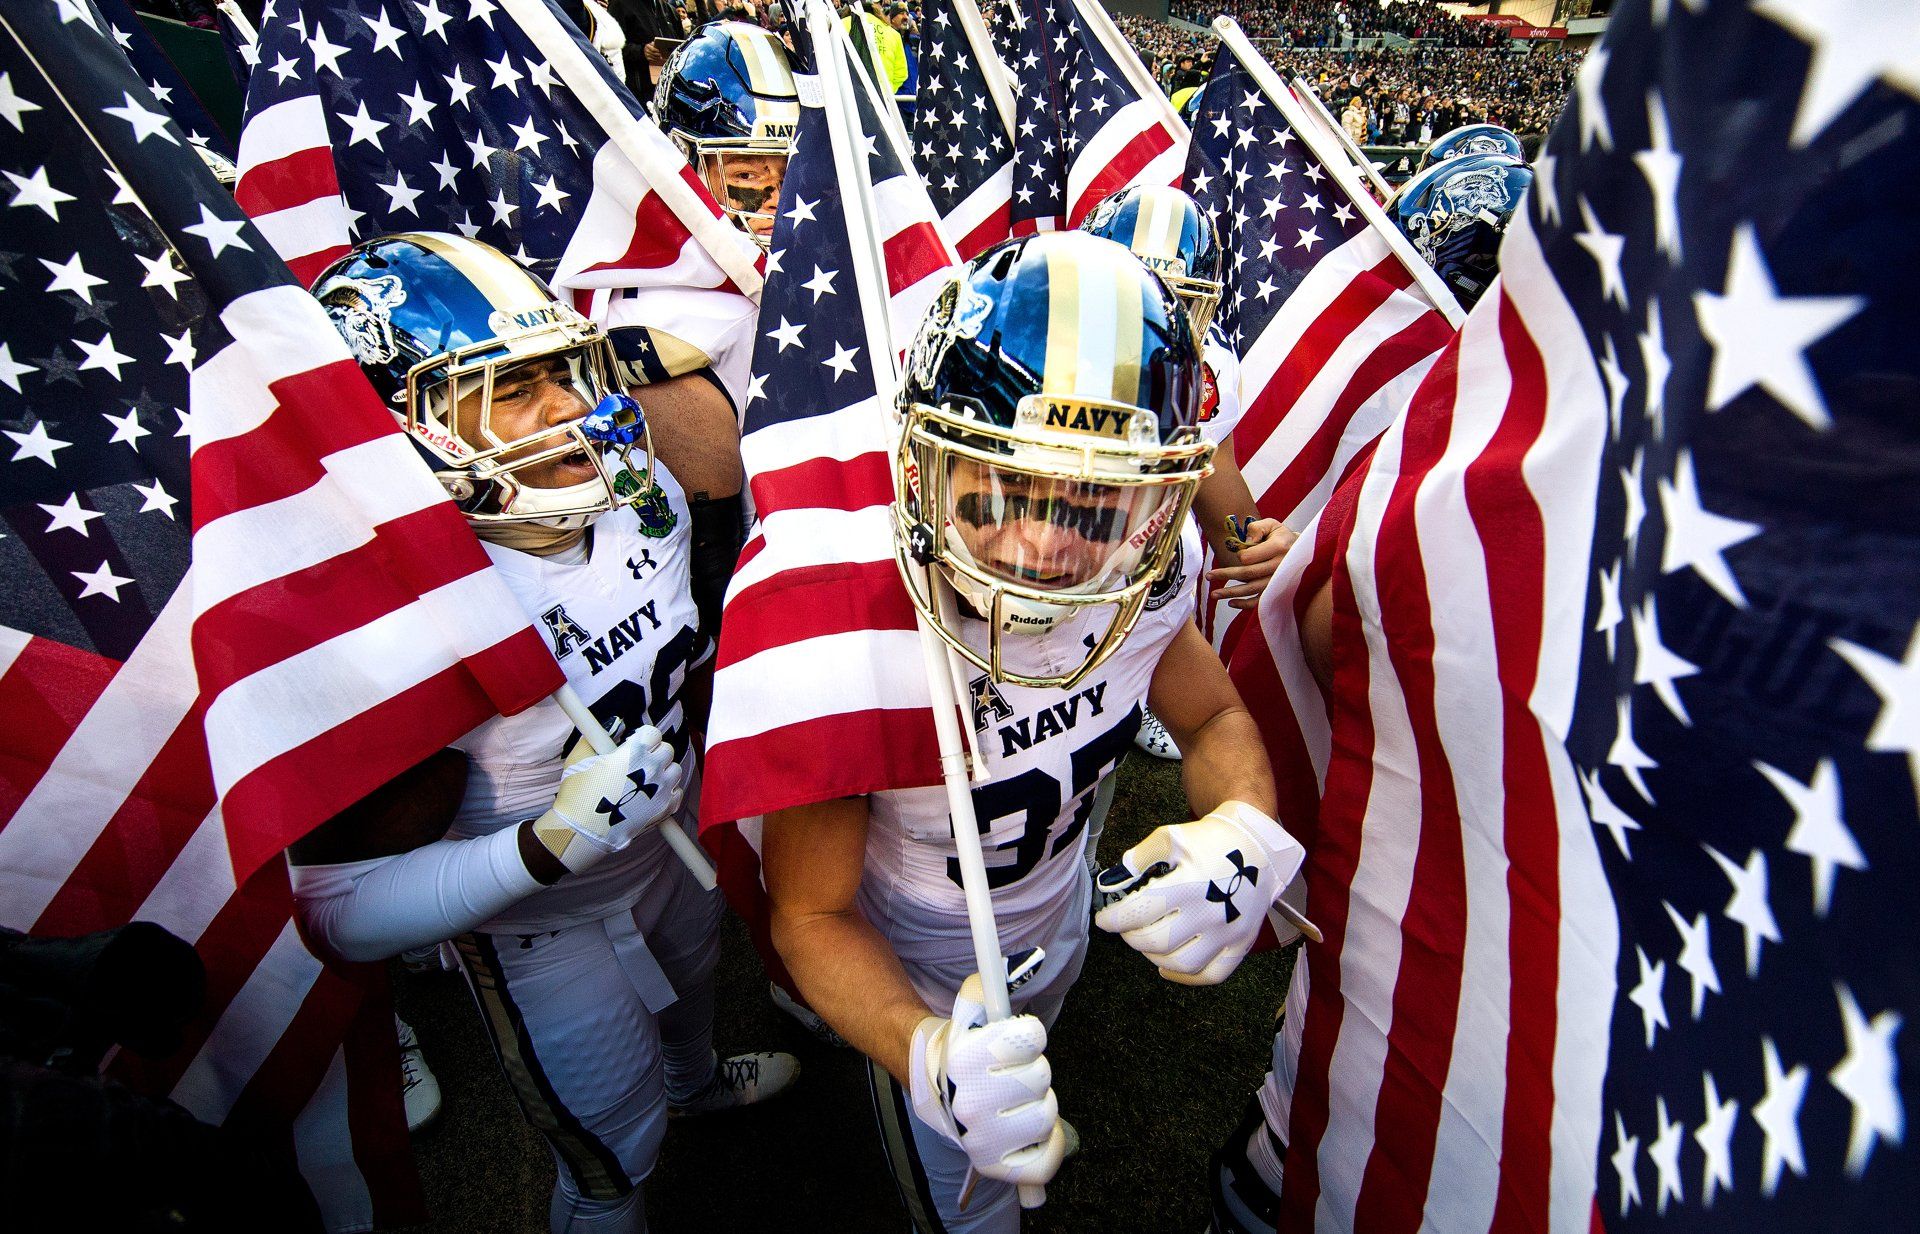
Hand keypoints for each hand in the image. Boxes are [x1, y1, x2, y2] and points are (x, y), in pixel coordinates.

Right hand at [531, 726, 684, 873]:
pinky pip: (677, 793)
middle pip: (666, 750)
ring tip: (645, 780)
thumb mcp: (581, 756)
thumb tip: (616, 723)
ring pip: (675, 771)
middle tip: (639, 762)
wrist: (583, 830)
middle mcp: (652, 768)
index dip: (643, 737)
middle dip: (654, 752)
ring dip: (663, 772)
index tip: (634, 743)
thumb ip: (599, 734)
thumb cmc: (578, 793)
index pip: (653, 733)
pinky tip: (652, 795)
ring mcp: (661, 789)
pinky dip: (668, 792)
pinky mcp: (664, 809)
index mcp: (635, 752)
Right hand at [909, 975, 1065, 1186]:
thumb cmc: (963, 1045)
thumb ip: (993, 980)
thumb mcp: (971, 1006)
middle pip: (1041, 1076)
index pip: (1030, 1037)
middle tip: (1014, 1071)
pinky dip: (1051, 1146)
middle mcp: (969, 1101)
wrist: (934, 1086)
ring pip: (1047, 1114)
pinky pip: (1043, 1163)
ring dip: (1040, 1103)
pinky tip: (1038, 1131)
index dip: (1029, 1034)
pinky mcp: (993, 1164)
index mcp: (964, 1059)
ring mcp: (981, 1138)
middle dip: (1033, 1068)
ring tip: (1018, 1099)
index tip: (1017, 1038)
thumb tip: (1029, 958)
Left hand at [1093, 801, 1304, 985]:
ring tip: (1146, 941)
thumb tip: (1115, 879)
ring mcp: (1228, 932)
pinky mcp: (1241, 943)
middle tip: (1126, 927)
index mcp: (1190, 883)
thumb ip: (1140, 857)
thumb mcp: (1171, 837)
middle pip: (1157, 941)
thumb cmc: (1209, 841)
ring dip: (1154, 956)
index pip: (1141, 911)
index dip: (1115, 919)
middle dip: (1132, 936)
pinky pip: (1212, 975)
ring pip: (1182, 963)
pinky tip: (1167, 967)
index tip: (1104, 920)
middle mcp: (1210, 912)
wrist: (1257, 846)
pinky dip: (1186, 977)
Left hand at [1206, 518, 1296, 610]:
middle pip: (1247, 574)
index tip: (1239, 553)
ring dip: (1231, 593)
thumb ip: (1257, 528)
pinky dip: (1245, 604)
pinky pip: (1260, 601)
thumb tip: (1245, 541)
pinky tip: (1231, 603)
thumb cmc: (1283, 538)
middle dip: (1225, 575)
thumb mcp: (1272, 525)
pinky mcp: (1278, 592)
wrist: (1305, 553)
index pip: (1250, 556)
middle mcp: (1280, 566)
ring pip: (1252, 589)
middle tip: (1208, 576)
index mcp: (1278, 547)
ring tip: (1214, 594)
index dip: (1240, 555)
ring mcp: (1279, 581)